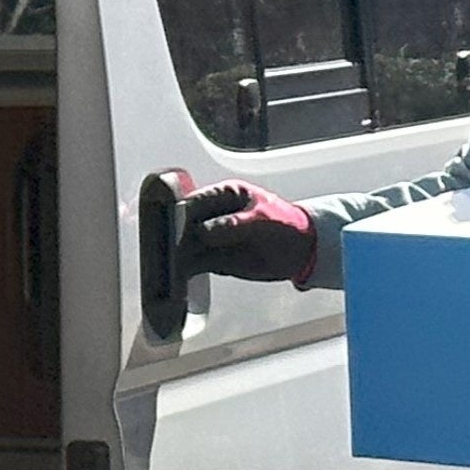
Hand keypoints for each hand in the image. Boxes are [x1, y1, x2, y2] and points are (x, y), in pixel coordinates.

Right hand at [172, 176, 318, 284]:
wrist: (302, 250)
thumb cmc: (285, 226)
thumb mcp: (261, 220)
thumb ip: (232, 225)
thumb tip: (203, 232)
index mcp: (226, 195)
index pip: (196, 201)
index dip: (183, 212)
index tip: (173, 223)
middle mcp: (214, 215)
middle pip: (186, 223)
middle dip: (175, 235)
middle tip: (167, 246)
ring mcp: (212, 237)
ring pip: (187, 245)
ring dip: (178, 254)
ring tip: (169, 264)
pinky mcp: (214, 259)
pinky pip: (194, 263)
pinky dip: (186, 269)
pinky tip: (178, 274)